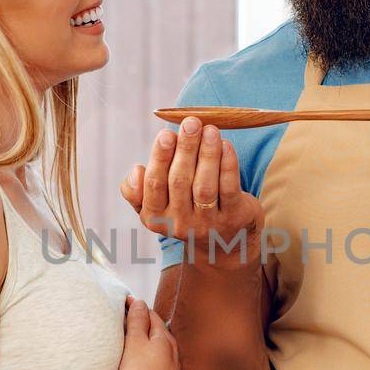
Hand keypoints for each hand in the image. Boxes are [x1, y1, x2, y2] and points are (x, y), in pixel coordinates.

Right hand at [120, 117, 264, 265]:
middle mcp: (179, 223)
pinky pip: (229, 189)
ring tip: (210, 130)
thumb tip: (136, 170)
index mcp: (155, 216)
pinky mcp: (233, 218)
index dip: (160, 158)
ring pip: (205, 185)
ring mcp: (207, 223)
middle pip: (180, 181)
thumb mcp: (155, 207)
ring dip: (207, 154)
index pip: (154, 185)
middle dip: (185, 149)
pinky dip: (228, 165)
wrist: (222, 246)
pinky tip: (226, 145)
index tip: (166, 133)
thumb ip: (136, 190)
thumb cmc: (184, 212)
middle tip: (190, 123)